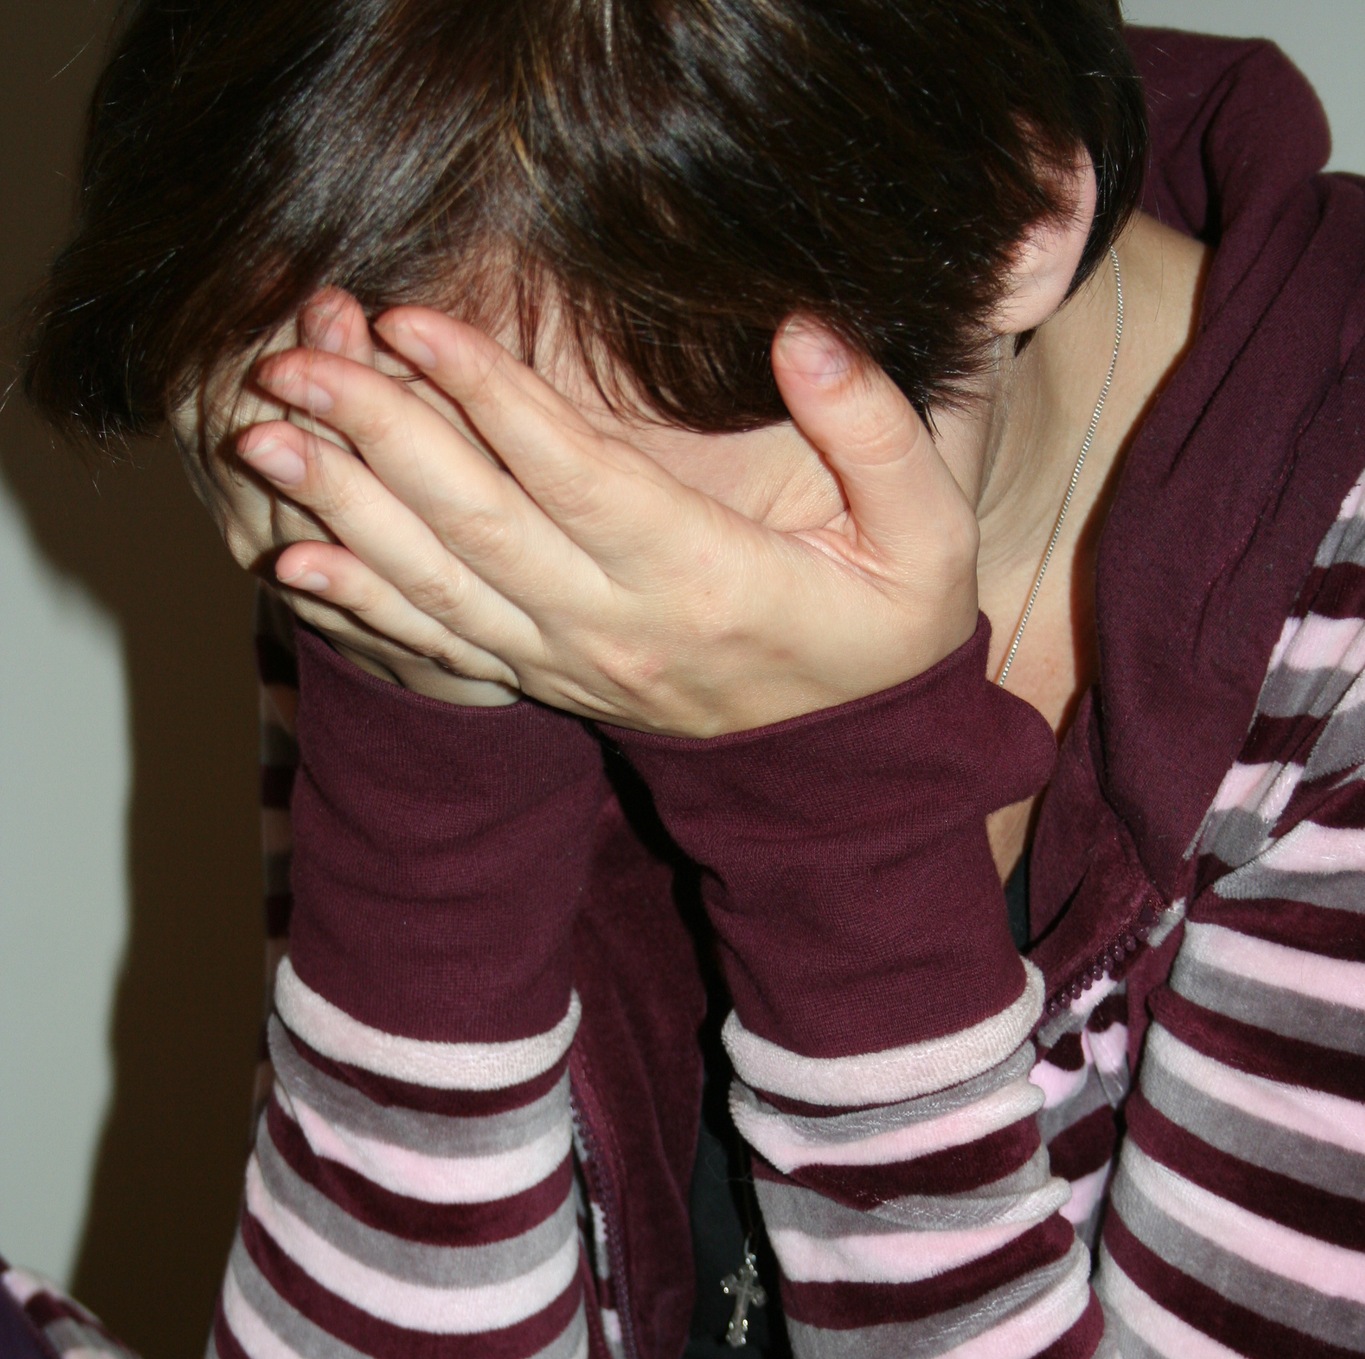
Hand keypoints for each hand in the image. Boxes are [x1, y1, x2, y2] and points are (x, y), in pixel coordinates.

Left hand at [234, 297, 981, 735]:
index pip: (575, 474)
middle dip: (379, 435)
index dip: (489, 395)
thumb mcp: (928, 540)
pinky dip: (366, 606)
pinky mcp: (552, 684)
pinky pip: (444, 648)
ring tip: (266, 438)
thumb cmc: (889, 640)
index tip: (411, 319)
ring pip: (442, 583)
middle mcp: (619, 626)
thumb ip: (879, 433)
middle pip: (478, 523)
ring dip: (347, 509)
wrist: (849, 777)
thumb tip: (804, 334)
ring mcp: (574, 664)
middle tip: (295, 359)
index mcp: (704, 578)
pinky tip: (296, 564)